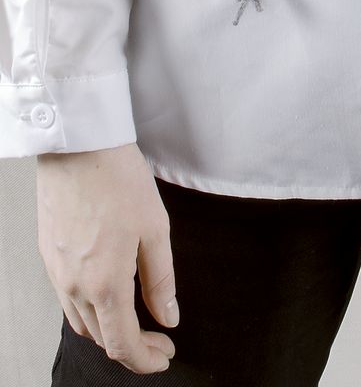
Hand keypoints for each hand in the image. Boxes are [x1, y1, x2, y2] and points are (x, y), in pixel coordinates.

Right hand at [36, 141, 178, 373]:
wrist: (79, 146)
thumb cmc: (119, 180)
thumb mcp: (155, 229)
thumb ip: (161, 280)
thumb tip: (168, 317)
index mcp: (105, 284)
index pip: (123, 344)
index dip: (145, 359)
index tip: (165, 354)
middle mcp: (75, 286)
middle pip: (101, 338)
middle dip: (132, 347)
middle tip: (158, 340)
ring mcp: (56, 272)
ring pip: (81, 321)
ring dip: (108, 331)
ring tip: (135, 320)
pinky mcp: (48, 255)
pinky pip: (67, 299)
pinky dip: (89, 309)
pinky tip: (108, 294)